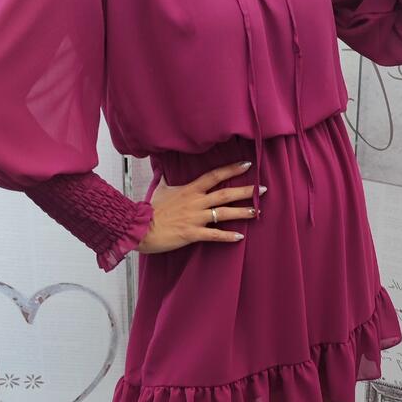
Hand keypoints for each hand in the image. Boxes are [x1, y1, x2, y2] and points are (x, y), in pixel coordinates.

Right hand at [138, 160, 264, 253]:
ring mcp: (195, 218)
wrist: (140, 227)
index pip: (214, 175)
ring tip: (258, 211)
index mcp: (190, 190)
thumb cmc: (150, 209)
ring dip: (242, 212)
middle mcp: (195, 202)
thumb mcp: (160, 189)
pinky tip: (240, 237)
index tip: (247, 164)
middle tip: (262, 189)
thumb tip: (163, 168)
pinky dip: (227, 236)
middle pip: (225, 194)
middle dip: (245, 191)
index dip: (231, 169)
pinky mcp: (192, 233)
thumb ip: (166, 178)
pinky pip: (214, 235)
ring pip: (224, 213)